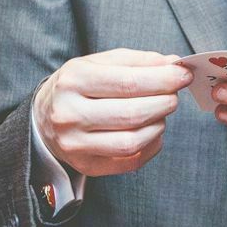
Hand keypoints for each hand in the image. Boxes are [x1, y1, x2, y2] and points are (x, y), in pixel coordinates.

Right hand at [33, 49, 191, 176]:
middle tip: (174, 95)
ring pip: (132, 141)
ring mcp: (76, 144)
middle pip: (132, 114)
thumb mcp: (98, 63)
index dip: (163, 79)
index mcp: (73, 81)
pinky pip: (130, 162)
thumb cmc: (77, 86)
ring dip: (158, 125)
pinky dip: (151, 146)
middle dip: (164, 102)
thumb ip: (136, 62)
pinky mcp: (86, 165)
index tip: (183, 75)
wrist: (43, 118)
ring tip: (161, 112)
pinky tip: (153, 131)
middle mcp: (70, 114)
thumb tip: (173, 65)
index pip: (128, 82)